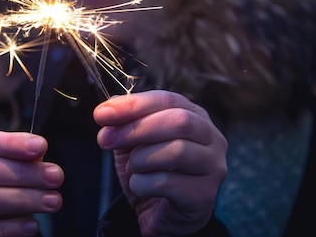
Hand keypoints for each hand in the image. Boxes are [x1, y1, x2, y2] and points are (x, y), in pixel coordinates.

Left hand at [94, 90, 227, 236]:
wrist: (162, 215)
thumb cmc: (152, 172)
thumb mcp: (133, 143)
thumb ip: (124, 122)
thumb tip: (109, 106)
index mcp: (195, 116)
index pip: (166, 100)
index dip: (133, 105)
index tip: (102, 114)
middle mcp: (211, 138)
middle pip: (179, 121)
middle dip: (136, 129)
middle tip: (106, 139)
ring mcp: (213, 167)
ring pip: (176, 151)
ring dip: (140, 159)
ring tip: (132, 168)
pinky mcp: (203, 195)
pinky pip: (167, 183)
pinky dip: (142, 183)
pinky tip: (140, 186)